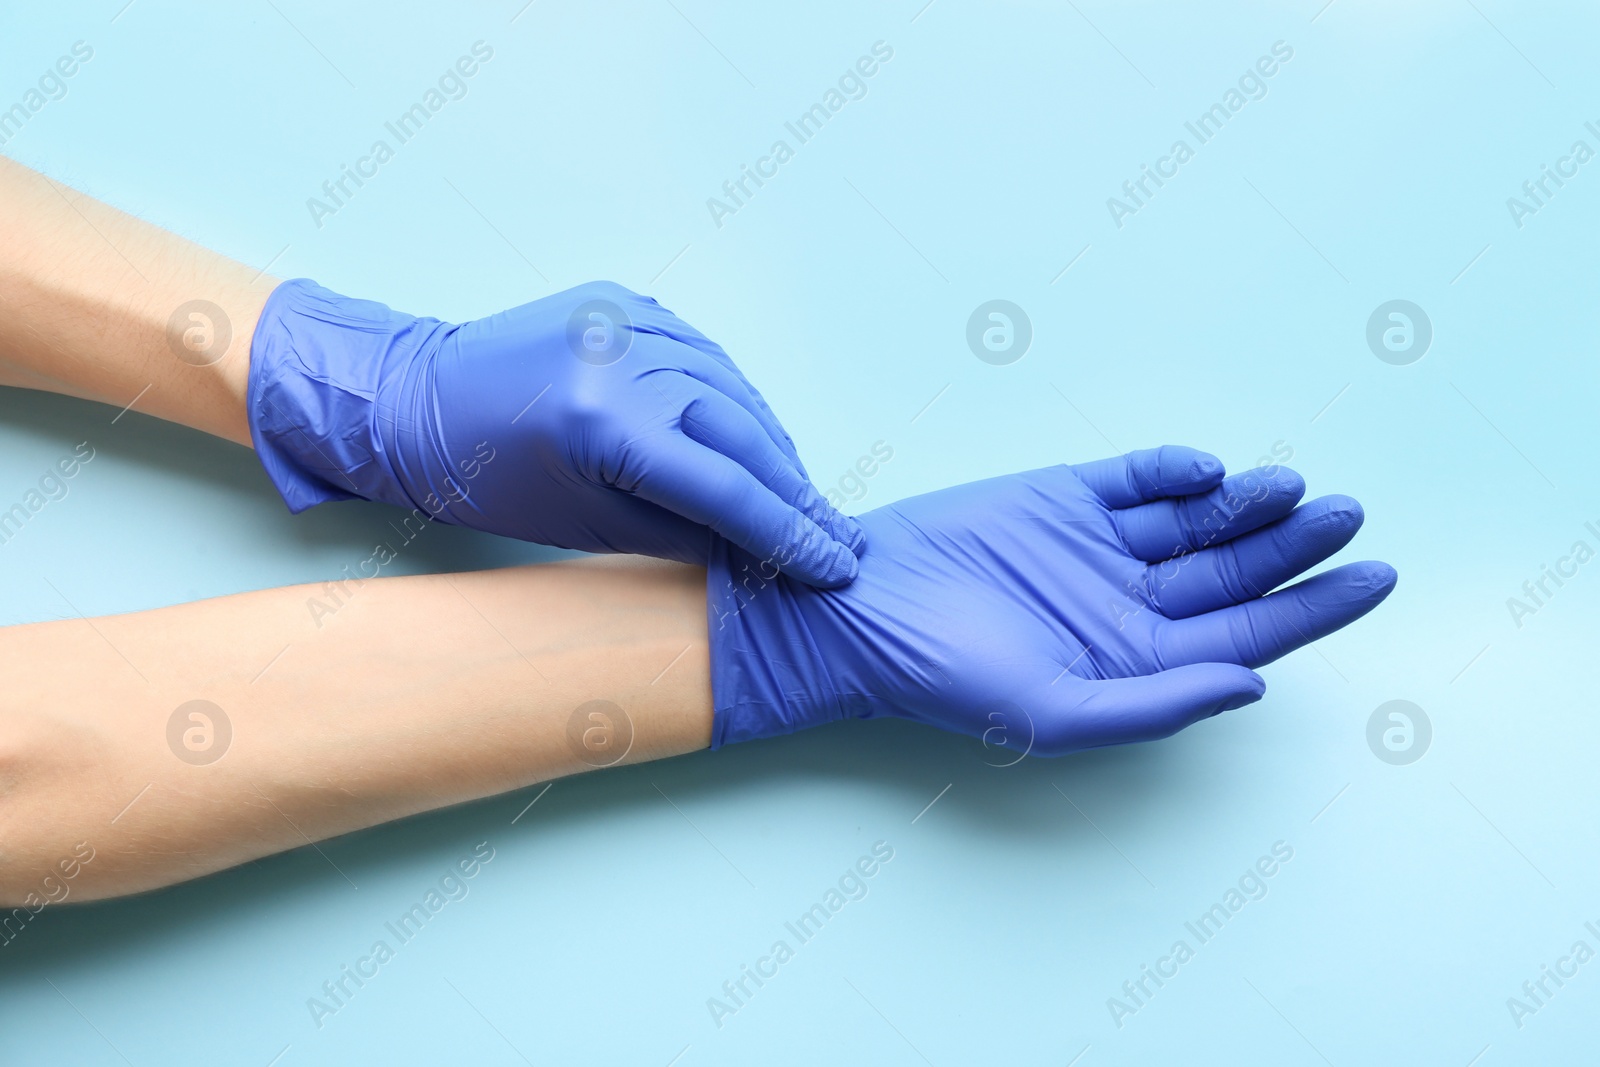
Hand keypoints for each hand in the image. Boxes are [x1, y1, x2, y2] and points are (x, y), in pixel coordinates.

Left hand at [248, 279, 864, 585]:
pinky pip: (706, 358)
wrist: (413, 397)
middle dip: (796, 493)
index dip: (789, 534)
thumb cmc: (482, 478)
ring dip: (773, 447)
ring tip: (802, 497)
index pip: (727, 489)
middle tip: (837, 538)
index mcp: (605, 426)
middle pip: (744, 434)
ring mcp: (629, 321)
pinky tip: (756, 439)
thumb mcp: (583, 526)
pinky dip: (735, 401)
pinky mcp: (627, 303)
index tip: (834, 564)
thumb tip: (756, 550)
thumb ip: (681, 534)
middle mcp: (626, 361)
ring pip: (735, 392)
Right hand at [707, 447, 1395, 752]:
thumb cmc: (948, 678)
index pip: (1251, 630)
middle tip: (1349, 513)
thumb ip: (1160, 703)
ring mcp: (1100, 546)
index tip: (1376, 577)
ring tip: (1293, 486)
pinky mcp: (1063, 497)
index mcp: (1139, 661)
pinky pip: (1138, 477)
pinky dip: (1177, 470)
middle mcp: (1130, 602)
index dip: (1317, 606)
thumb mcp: (1057, 713)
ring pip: (1199, 519)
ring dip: (1249, 502)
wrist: (861, 607)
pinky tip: (1208, 470)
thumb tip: (1255, 684)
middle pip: (1237, 569)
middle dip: (1298, 544)